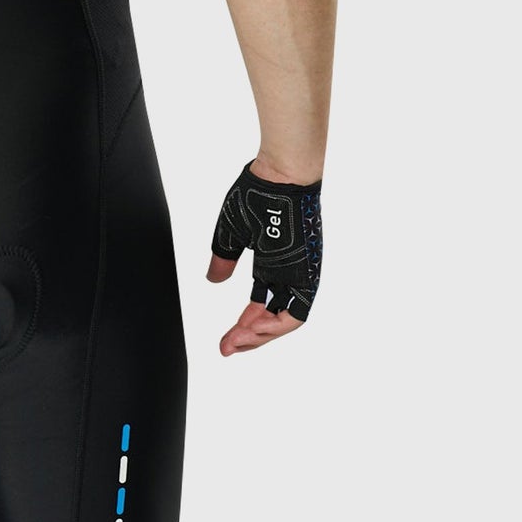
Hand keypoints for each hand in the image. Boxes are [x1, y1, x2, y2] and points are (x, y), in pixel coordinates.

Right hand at [207, 157, 323, 354]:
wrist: (281, 174)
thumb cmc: (258, 193)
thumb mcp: (231, 232)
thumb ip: (223, 258)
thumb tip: (214, 280)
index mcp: (273, 263)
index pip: (261, 303)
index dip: (244, 324)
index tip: (225, 339)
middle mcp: (290, 273)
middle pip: (274, 317)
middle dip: (249, 337)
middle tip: (226, 347)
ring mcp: (300, 273)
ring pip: (287, 320)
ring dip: (262, 336)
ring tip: (237, 342)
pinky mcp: (307, 272)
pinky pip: (298, 311)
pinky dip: (277, 326)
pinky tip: (253, 329)